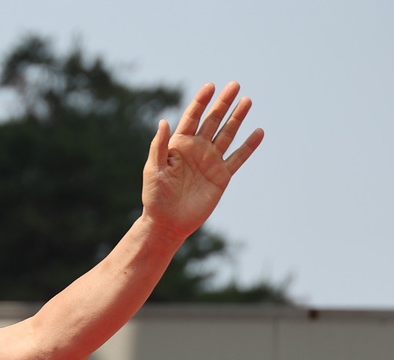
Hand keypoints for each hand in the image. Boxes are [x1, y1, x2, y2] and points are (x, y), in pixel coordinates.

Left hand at [141, 81, 263, 244]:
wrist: (167, 222)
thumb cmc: (155, 196)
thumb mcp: (153, 170)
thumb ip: (159, 146)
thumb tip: (163, 122)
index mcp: (179, 145)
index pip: (192, 117)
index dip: (201, 101)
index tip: (210, 86)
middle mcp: (197, 149)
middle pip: (213, 121)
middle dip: (223, 103)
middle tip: (235, 85)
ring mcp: (211, 161)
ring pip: (227, 134)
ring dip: (237, 118)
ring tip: (247, 100)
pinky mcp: (222, 176)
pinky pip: (238, 158)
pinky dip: (248, 146)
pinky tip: (258, 132)